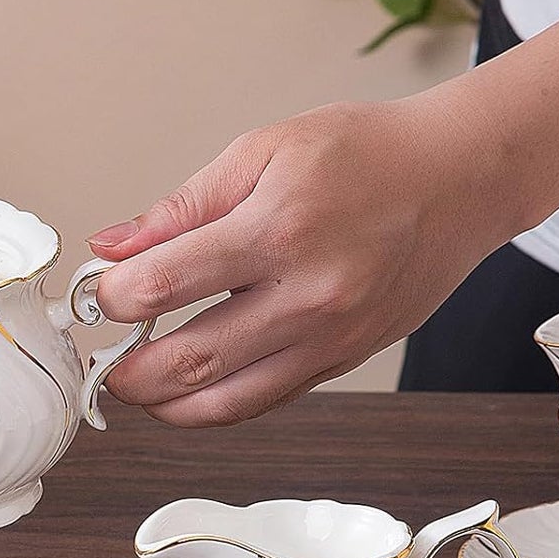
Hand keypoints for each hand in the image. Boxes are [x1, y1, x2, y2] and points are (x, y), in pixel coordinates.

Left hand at [87, 95, 524, 426]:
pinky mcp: (340, 361)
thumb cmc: (364, 155)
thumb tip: (111, 246)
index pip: (163, 285)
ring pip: (224, 402)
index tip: (98, 296)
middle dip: (126, 372)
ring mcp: (328, 338)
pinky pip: (263, 402)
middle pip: (188, 361)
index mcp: (277, 228)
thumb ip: (180, 208)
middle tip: (102, 361)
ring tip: (135, 386)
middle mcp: (306, 294)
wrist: (459, 180)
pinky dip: (213, 406)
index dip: (112, 298)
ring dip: (163, 405)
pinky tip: (185, 390)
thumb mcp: (262, 151)